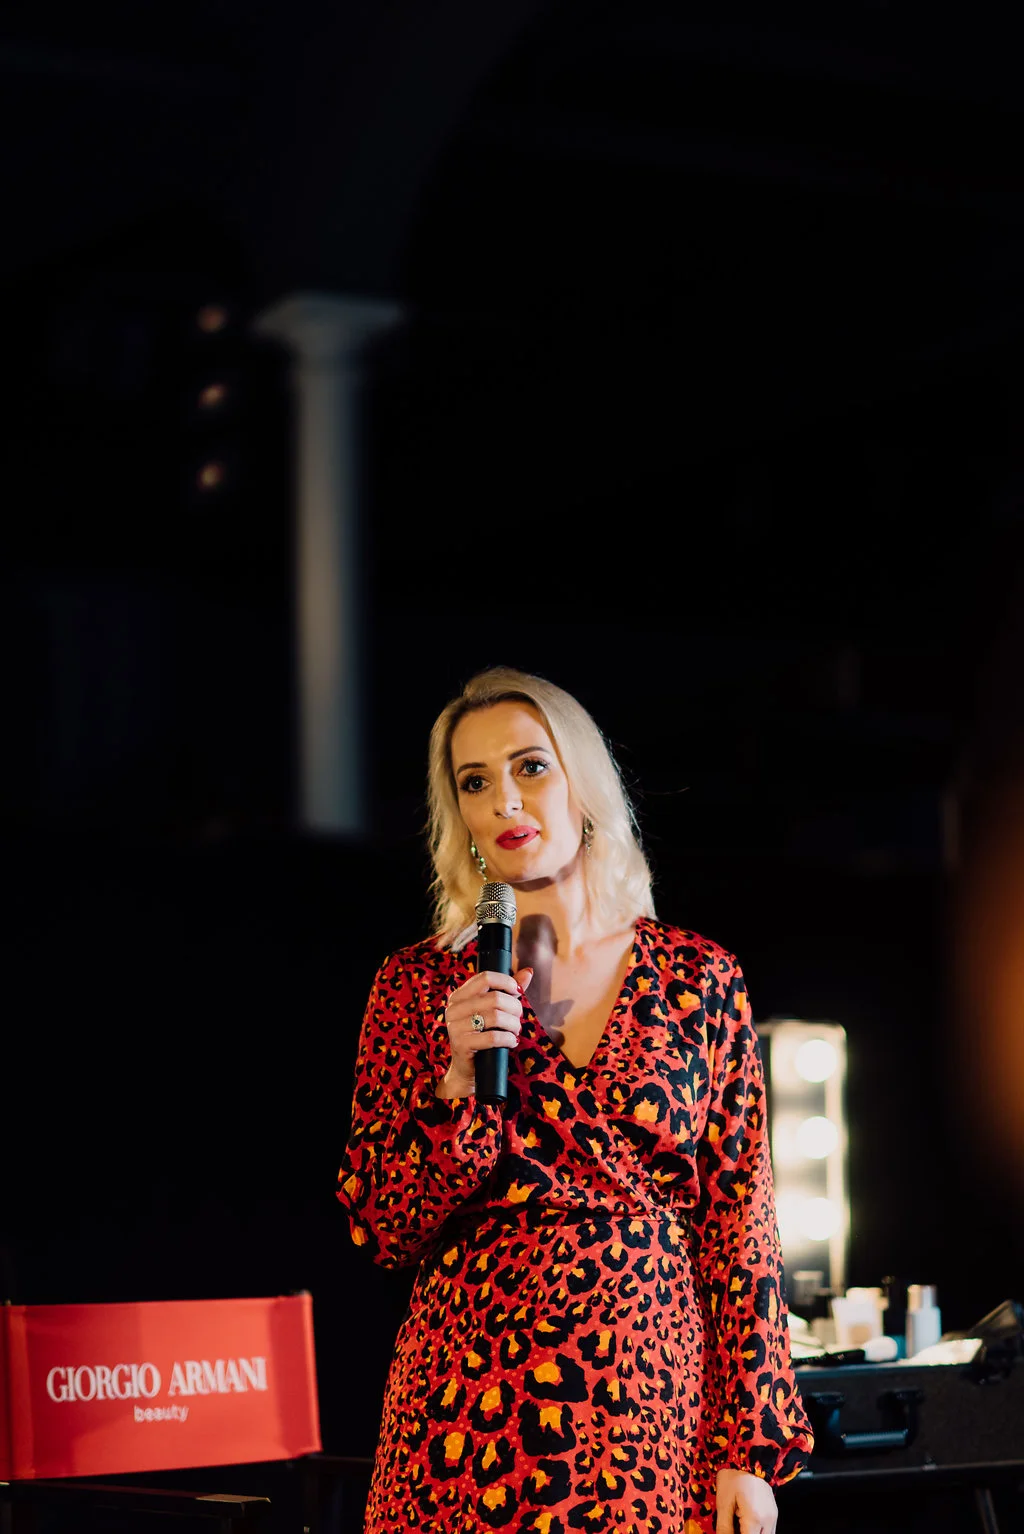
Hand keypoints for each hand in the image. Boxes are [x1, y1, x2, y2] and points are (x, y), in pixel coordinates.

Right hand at [436, 967, 533, 1097]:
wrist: (468, 1070)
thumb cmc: (482, 1037)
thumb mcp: (493, 1011)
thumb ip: (509, 991)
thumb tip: (529, 971)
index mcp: (459, 996)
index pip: (485, 977)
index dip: (506, 982)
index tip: (517, 992)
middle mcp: (453, 1009)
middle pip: (495, 998)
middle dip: (514, 1008)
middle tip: (518, 1018)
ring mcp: (455, 1027)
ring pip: (496, 1017)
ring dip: (513, 1025)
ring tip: (516, 1031)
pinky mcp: (461, 1045)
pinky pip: (493, 1037)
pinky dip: (508, 1039)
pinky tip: (511, 1042)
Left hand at [715, 1468, 777, 1533]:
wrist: (750, 1455)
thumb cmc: (734, 1476)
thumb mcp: (723, 1502)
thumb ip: (724, 1527)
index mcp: (754, 1519)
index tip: (727, 1532)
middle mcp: (769, 1522)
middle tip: (733, 1527)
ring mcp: (773, 1517)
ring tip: (738, 1525)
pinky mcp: (774, 1513)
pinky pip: (768, 1531)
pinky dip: (757, 1532)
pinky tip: (746, 1524)